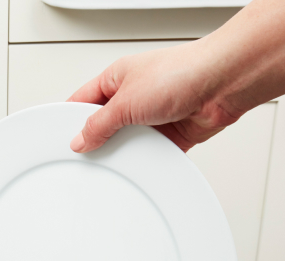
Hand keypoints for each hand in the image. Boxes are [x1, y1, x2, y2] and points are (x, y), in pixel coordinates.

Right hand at [67, 41, 241, 152]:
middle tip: (88, 156)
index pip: (83, 101)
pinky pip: (150, 152)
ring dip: (125, 151)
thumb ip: (98, 125)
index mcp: (116, 79)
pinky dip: (146, 159)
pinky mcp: (170, 134)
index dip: (71, 120)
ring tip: (119, 159)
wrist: (223, 85)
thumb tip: (80, 140)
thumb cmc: (181, 73)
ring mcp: (152, 116)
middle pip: (104, 125)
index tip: (62, 141)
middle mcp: (134, 96)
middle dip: (98, 141)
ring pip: (127, 142)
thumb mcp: (125, 101)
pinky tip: (141, 163)